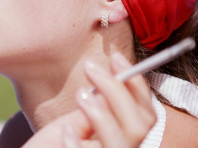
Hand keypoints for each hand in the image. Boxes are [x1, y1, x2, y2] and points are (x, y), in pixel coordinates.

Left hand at [24, 53, 156, 146]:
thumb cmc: (52, 146)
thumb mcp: (74, 124)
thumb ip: (95, 110)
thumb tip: (112, 79)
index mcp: (122, 140)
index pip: (145, 115)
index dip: (137, 85)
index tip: (116, 58)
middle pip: (139, 127)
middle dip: (117, 92)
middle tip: (90, 67)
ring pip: (122, 144)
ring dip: (102, 114)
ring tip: (80, 94)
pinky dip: (76, 144)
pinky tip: (66, 130)